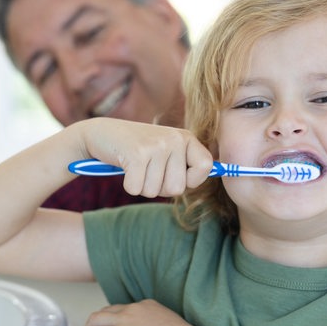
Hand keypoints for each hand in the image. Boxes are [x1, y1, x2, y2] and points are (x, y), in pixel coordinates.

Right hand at [80, 118, 212, 197]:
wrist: (101, 134)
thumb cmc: (137, 149)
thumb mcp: (167, 151)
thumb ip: (188, 164)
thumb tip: (225, 172)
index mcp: (186, 137)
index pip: (206, 167)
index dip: (190, 180)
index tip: (174, 173)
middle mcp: (174, 138)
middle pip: (177, 188)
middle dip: (158, 186)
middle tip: (147, 168)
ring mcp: (156, 145)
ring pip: (154, 191)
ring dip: (142, 185)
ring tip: (135, 166)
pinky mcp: (136, 154)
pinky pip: (136, 189)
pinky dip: (128, 184)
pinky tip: (125, 167)